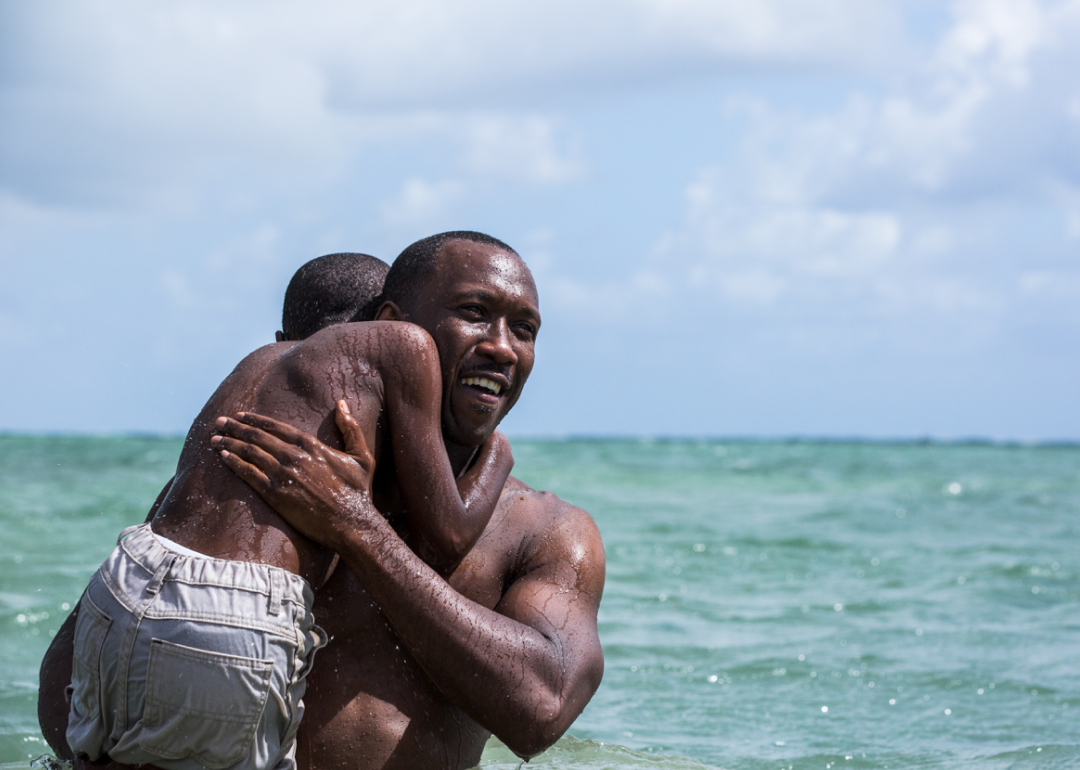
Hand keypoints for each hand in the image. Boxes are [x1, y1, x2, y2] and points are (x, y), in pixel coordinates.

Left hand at [212, 401, 376, 549]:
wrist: (351, 524)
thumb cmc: (358, 492)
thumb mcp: (362, 456)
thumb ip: (351, 428)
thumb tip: (341, 403)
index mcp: (313, 445)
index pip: (278, 427)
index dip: (257, 419)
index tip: (241, 415)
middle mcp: (295, 456)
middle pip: (258, 437)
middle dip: (236, 427)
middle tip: (220, 422)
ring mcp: (284, 475)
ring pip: (250, 453)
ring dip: (229, 443)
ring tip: (214, 438)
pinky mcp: (276, 494)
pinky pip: (249, 475)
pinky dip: (234, 464)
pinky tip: (223, 458)